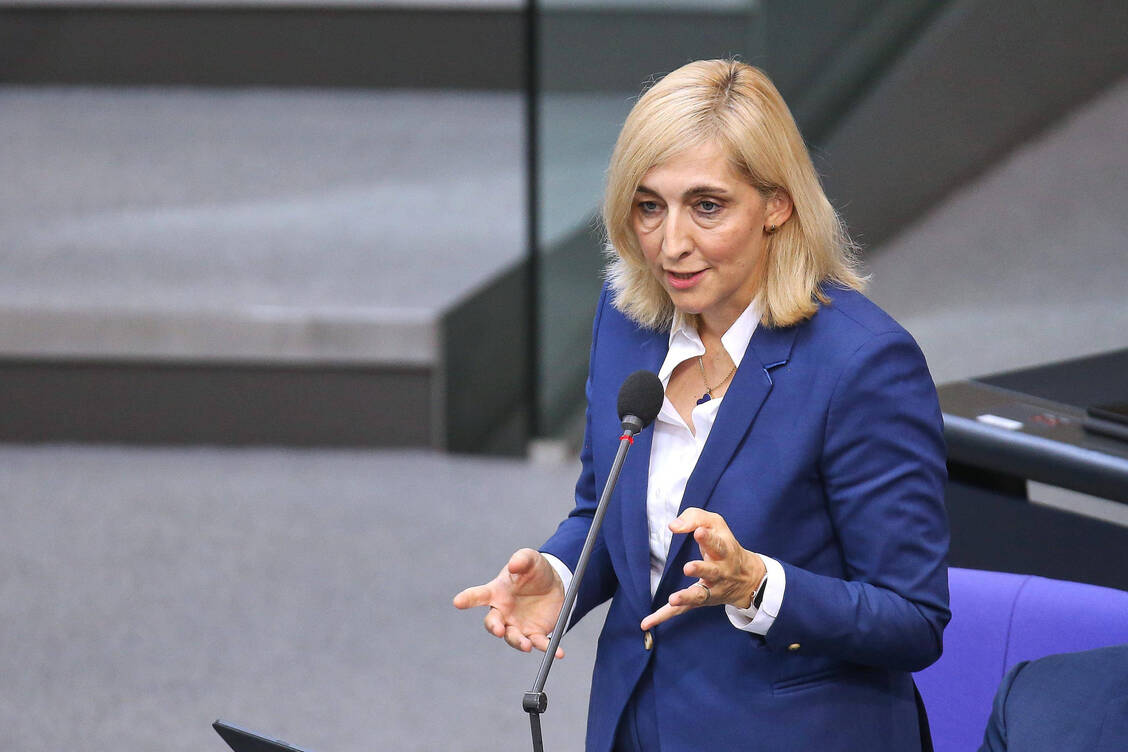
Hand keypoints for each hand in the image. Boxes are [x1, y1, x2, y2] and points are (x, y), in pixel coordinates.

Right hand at [453, 548, 565, 657]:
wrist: (555, 584)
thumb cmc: (534, 570)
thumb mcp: (531, 559)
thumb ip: (522, 559)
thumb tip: (514, 565)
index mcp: (497, 592)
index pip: (478, 595)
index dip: (467, 598)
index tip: (458, 601)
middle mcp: (504, 612)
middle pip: (493, 623)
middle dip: (494, 627)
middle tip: (499, 629)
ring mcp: (518, 625)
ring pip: (513, 638)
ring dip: (518, 642)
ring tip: (526, 645)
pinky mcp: (535, 633)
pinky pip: (539, 643)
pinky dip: (547, 648)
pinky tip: (559, 652)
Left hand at [640, 507, 765, 630]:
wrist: (747, 578)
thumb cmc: (725, 544)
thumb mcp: (715, 524)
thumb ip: (695, 518)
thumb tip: (673, 526)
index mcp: (725, 550)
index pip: (717, 543)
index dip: (708, 538)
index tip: (698, 532)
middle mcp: (720, 572)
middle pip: (712, 571)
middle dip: (701, 569)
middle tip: (688, 567)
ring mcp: (711, 589)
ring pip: (699, 595)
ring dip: (687, 597)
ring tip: (673, 599)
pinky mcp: (700, 601)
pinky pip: (682, 610)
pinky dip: (663, 616)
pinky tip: (646, 623)